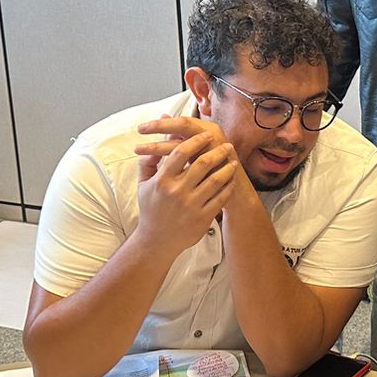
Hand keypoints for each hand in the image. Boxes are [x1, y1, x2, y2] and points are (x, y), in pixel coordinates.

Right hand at [130, 121, 239, 258]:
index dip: (196, 141)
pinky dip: (229, 186)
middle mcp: (177, 192)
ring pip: (215, 180)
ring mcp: (191, 205)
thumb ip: (148, 162)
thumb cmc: (151, 209)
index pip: (181, 152)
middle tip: (226, 145)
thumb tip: (155, 141)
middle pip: (202, 163)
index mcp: (162, 181)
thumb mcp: (143, 185)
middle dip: (217, 151)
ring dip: (227, 168)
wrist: (157, 241)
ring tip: (233, 161)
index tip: (206, 135)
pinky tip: (232, 180)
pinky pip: (221, 198)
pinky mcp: (202, 218)